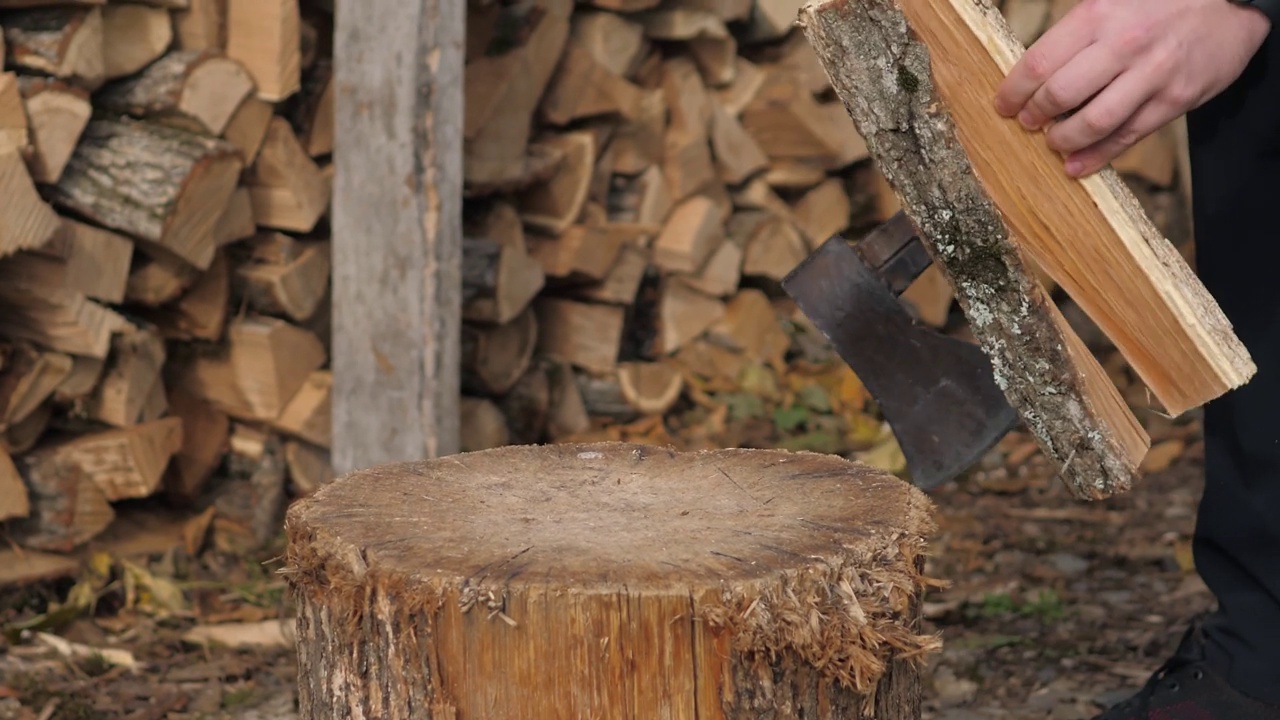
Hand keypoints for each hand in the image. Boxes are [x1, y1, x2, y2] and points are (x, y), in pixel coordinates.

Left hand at [993, 0, 1270, 176]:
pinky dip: (1097, 156)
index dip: (1014, 91)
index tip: (1003, 105)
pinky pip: (1127, 136)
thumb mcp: (1111, 2)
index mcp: (1099, 15)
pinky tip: (1076, 165)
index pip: (1040, 62)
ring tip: (1053, 142)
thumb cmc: (1157, 3)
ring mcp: (1152, 74)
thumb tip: (1031, 74)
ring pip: (1093, 122)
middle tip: (1027, 123)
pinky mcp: (1175, 99)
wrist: (1229, 2)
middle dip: (1035, 116)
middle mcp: (1124, 44)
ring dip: (1063, 140)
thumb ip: (1075, 35)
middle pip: (1060, 94)